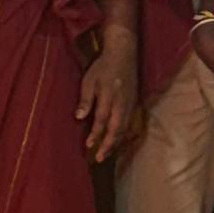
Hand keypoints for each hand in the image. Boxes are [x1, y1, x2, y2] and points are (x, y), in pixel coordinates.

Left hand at [77, 23, 141, 164]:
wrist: (124, 54)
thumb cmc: (103, 67)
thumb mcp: (89, 80)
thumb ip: (85, 100)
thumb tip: (79, 117)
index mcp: (109, 97)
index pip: (102, 121)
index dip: (95, 134)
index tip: (88, 145)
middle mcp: (122, 104)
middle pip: (116, 130)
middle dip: (108, 145)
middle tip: (99, 158)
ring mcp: (130, 104)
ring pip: (124, 128)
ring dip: (115, 142)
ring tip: (106, 153)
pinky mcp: (134, 104)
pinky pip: (129, 123)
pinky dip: (122, 134)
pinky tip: (116, 140)